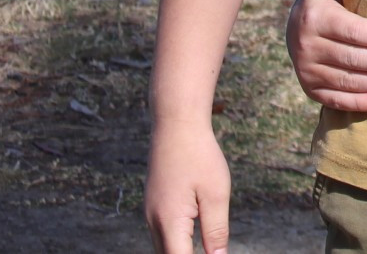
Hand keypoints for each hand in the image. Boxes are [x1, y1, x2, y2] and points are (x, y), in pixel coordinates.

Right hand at [145, 118, 230, 253]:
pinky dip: (177, 243)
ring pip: (164, 248)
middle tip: (214, 249)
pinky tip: (193, 240)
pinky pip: (163, 235)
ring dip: (181, 251)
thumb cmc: (200, 156)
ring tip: (207, 245)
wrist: (176, 125)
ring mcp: (150, 214)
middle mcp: (154, 222)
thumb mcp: (216, 194)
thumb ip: (216, 231)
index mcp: (169, 222)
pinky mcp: (154, 206)